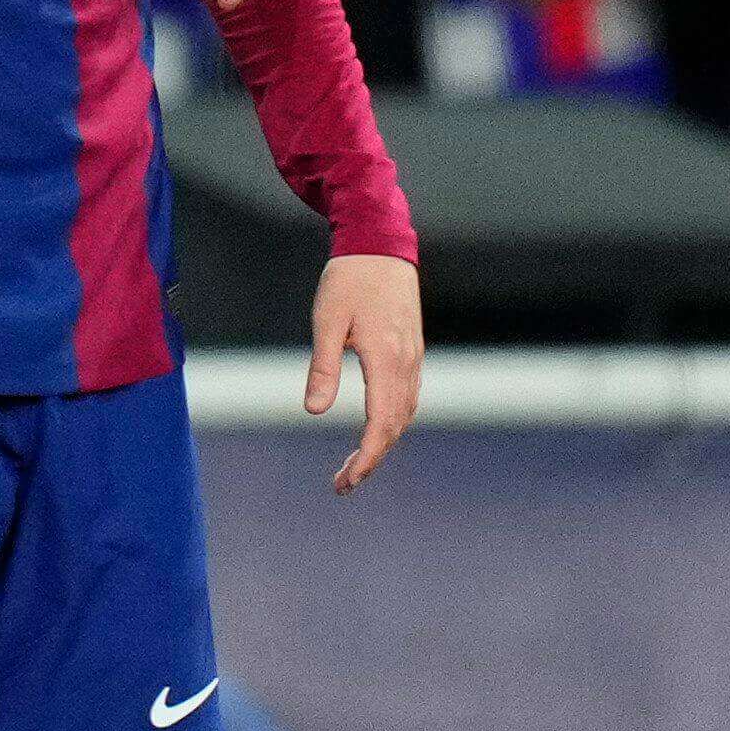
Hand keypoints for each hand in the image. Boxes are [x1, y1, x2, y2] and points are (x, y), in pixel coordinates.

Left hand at [306, 248, 424, 493]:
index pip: (382, 423)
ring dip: (383, 443)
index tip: (348, 481)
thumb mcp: (326, 322)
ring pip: (405, 413)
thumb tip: (316, 411)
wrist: (380, 247)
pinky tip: (375, 430)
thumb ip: (323, 367)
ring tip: (355, 465)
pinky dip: (392, 421)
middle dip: (372, 458)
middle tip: (343, 483)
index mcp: (387, 359)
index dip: (367, 457)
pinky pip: (407, 396)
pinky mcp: (411, 350)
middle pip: (395, 425)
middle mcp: (407, 363)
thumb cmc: (347, 281)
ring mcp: (413, 357)